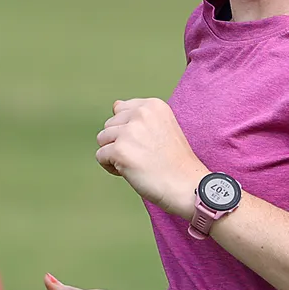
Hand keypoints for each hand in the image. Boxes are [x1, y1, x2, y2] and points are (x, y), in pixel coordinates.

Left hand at [94, 98, 205, 217]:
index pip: (121, 109)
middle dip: (120, 141)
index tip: (146, 143)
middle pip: (110, 125)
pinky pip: (100, 156)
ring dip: (114, 154)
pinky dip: (111, 168)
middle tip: (144, 156)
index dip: (129, 130)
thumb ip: (139, 115)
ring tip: (137, 163)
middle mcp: (141, 113)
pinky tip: (131, 172)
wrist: (188, 185)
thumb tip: (115, 104)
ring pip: (102, 139)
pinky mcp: (120, 150)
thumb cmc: (176, 162)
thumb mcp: (163, 127)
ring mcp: (130, 131)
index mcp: (153, 105)